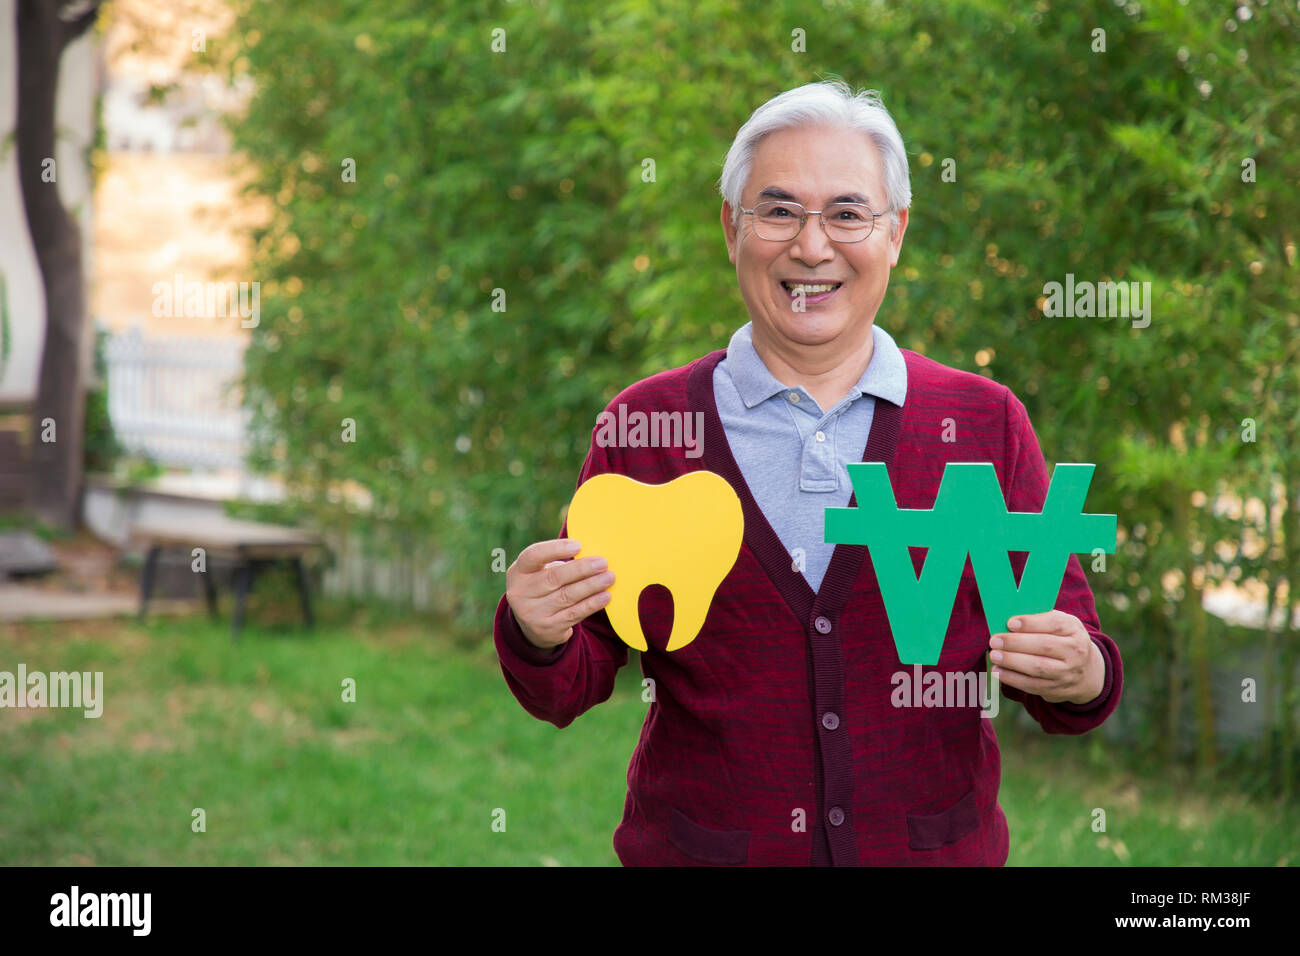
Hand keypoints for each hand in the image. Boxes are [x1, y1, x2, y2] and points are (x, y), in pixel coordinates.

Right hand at [505, 538, 614, 651]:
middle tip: (603, 563)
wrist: (532, 624)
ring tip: (609, 578)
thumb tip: (591, 555)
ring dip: (591, 586)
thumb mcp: (539, 573)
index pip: (533, 556)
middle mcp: (520, 593)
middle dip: (581, 569)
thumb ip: (557, 563)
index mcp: (518, 572)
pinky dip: (592, 604)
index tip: (578, 545)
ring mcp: (532, 613)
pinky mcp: (548, 628)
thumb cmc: (542, 587)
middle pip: (554, 578)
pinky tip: (605, 596)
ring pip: (567, 596)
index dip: (555, 549)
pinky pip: (574, 614)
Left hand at [988, 610, 1104, 704]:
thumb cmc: (1062, 640)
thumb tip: (1007, 617)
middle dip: (1016, 643)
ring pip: (1038, 667)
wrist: (1086, 672)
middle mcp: (1075, 651)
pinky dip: (1013, 679)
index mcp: (1074, 629)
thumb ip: (1039, 619)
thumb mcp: (1060, 625)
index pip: (1054, 624)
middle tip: (995, 641)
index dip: (1031, 623)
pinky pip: (1033, 685)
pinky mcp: (1057, 689)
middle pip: (1045, 646)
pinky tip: (998, 671)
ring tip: (994, 655)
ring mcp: (1067, 673)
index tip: (1010, 623)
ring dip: (1012, 662)